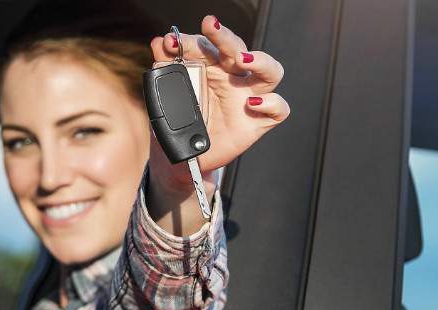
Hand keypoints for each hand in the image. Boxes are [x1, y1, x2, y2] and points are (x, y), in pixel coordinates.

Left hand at [150, 15, 288, 184]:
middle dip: (224, 36)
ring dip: (260, 61)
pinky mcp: (259, 121)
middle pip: (239, 49)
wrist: (186, 156)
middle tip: (209, 26)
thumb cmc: (182, 120)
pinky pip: (279, 109)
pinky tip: (251, 103)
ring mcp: (249, 97)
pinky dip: (271, 103)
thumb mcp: (168, 96)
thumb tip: (158, 42)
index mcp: (211, 66)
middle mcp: (234, 77)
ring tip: (242, 59)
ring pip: (271, 72)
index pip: (206, 45)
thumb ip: (164, 68)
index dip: (190, 41)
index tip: (170, 42)